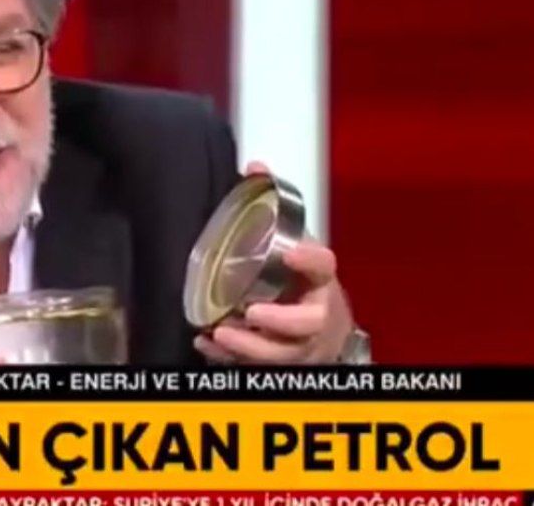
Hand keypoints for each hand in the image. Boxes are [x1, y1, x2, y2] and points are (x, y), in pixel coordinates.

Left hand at [192, 161, 354, 363]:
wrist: (326, 326)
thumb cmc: (304, 282)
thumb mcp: (294, 243)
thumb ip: (274, 208)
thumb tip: (255, 167)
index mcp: (319, 279)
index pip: (323, 266)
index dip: (309, 259)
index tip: (289, 252)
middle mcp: (315, 314)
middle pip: (308, 323)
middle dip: (280, 320)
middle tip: (250, 312)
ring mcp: (302, 343)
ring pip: (283, 353)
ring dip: (250, 347)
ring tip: (219, 335)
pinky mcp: (283, 362)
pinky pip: (259, 367)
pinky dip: (231, 360)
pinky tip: (207, 345)